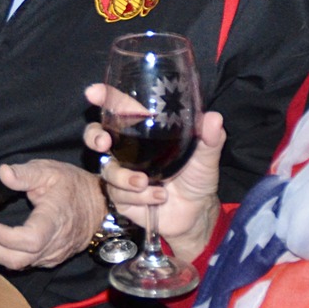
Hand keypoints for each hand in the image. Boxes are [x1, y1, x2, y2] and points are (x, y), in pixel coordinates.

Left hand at [0, 159, 106, 271]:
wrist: (100, 204)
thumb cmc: (74, 187)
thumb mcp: (49, 171)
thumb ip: (25, 173)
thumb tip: (4, 173)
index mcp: (54, 220)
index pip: (30, 240)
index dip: (6, 238)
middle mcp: (55, 243)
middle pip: (19, 260)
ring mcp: (54, 254)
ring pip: (21, 265)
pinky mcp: (52, 258)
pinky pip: (27, 264)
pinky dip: (9, 257)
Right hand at [83, 85, 226, 265]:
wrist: (195, 214)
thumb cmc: (197, 178)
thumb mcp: (206, 156)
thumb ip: (210, 138)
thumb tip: (214, 118)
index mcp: (145, 132)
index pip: (120, 109)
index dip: (105, 98)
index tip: (94, 93)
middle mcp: (128, 150)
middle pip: (97, 135)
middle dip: (94, 136)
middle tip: (103, 143)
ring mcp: (123, 173)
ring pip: (107, 169)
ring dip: (124, 177)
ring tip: (145, 183)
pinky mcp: (122, 197)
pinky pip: (118, 194)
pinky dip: (139, 196)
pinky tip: (157, 197)